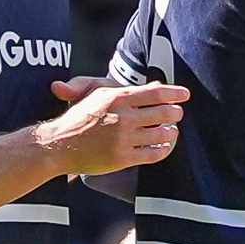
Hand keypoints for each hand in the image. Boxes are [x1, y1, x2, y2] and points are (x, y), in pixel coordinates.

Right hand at [44, 78, 186, 175]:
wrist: (59, 144)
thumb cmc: (78, 117)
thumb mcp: (95, 92)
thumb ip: (123, 88)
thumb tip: (155, 85)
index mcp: (116, 98)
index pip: (155, 93)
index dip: (175, 93)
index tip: (185, 95)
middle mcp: (122, 117)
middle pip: (164, 114)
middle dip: (175, 113)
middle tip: (176, 114)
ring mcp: (123, 139)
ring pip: (161, 135)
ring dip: (171, 132)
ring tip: (171, 131)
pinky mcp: (123, 158)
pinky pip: (153, 154)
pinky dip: (163, 150)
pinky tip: (164, 146)